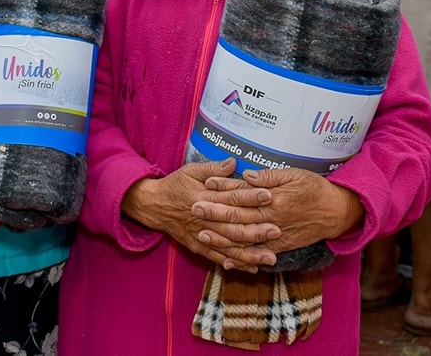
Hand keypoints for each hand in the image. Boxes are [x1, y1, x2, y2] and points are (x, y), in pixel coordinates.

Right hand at [122, 158, 279, 272]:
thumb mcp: (190, 171)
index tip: (269, 195)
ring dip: (250, 252)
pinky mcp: (198, 246)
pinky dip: (234, 263)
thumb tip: (233, 162)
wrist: (152, 205)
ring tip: (271, 257)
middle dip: (256, 229)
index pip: (230, 196)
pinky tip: (252, 268)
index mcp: (203, 197)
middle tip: (277, 230)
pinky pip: (218, 257)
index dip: (250, 196)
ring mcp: (201, 235)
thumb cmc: (174, 185)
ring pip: (228, 246)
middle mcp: (204, 218)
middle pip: (233, 225)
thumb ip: (212, 168)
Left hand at [193, 168, 364, 256]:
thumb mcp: (294, 174)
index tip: (204, 185)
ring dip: (222, 237)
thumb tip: (248, 175)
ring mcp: (276, 235)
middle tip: (194, 209)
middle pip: (238, 216)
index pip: (243, 193)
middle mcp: (272, 219)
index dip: (223, 189)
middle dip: (215, 213)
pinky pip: (257, 254)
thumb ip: (269, 176)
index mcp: (274, 199)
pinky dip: (241, 258)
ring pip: (244, 239)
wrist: (336, 212)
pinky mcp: (280, 246)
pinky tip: (225, 260)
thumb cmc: (314, 188)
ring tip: (202, 234)